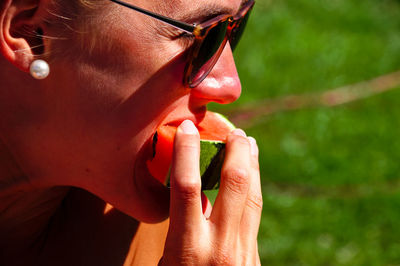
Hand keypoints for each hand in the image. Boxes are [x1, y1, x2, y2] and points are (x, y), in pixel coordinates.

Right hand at [159, 120, 261, 264]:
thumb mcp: (169, 261)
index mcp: (188, 248)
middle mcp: (221, 246)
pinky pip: (254, 215)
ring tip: (249, 144)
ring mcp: (244, 253)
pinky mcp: (256, 259)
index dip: (186, 152)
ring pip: (253, 197)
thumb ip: (182, 229)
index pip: (187, 188)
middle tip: (235, 131)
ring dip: (252, 165)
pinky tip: (250, 178)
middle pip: (235, 184)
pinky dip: (252, 189)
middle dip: (236, 151)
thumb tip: (200, 199)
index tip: (187, 128)